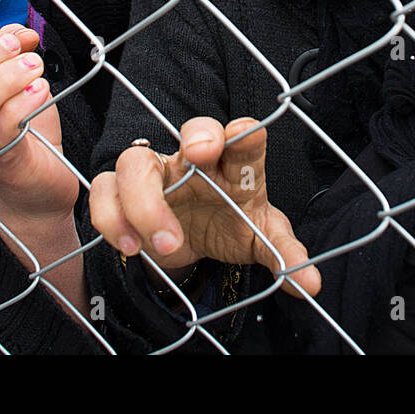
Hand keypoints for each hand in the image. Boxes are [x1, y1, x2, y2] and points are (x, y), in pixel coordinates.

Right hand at [0, 22, 79, 220]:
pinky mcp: (3, 166)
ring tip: (33, 66)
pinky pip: (1, 132)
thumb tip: (16, 31)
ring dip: (4, 80)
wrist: (41, 184)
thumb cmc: (24, 131)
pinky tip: (39, 90)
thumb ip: (9, 55)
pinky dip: (20, 104)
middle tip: (14, 45)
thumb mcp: (15, 85)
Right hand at [89, 117, 320, 297]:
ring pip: (136, 162)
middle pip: (193, 130)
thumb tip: (310, 283)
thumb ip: (283, 254)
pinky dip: (111, 217)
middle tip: (199, 154)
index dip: (244, 134)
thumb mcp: (261, 239)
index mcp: (237, 165)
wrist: (195, 238)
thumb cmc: (232, 224)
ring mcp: (158, 173)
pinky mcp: (123, 190)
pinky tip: (131, 247)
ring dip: (146, 202)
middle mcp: (196, 160)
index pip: (244, 139)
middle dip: (197, 136)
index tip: (244, 135)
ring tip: (166, 244)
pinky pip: (104, 189)